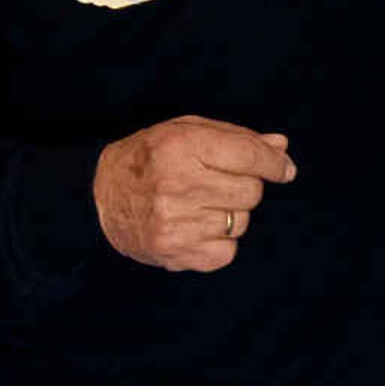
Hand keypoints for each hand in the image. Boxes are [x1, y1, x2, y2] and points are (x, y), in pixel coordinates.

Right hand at [94, 118, 297, 272]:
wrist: (101, 195)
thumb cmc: (151, 156)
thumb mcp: (187, 132)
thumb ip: (236, 138)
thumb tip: (282, 149)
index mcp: (180, 146)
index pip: (250, 156)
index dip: (274, 163)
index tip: (283, 169)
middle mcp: (176, 184)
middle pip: (250, 192)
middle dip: (243, 186)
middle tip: (215, 183)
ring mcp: (173, 222)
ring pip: (241, 222)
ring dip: (228, 214)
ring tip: (197, 204)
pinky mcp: (173, 252)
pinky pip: (228, 251)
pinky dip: (219, 241)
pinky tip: (194, 227)